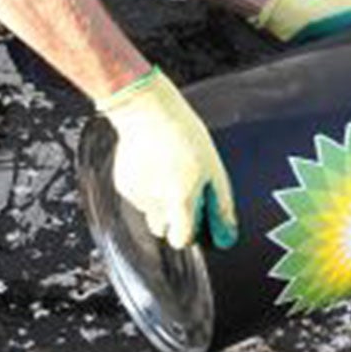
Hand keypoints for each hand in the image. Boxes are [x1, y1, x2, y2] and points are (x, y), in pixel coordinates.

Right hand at [96, 67, 236, 250]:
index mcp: (179, 199)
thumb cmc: (185, 136)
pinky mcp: (123, 185)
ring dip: (159, 202)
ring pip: (150, 213)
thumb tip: (226, 238)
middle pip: (163, 229)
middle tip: (181, 189)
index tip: (193, 221)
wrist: (146, 111)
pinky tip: (152, 164)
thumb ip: (220, 206)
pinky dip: (145, 188)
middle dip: (173, 218)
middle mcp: (155, 203)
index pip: (181, 240)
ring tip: (167, 171)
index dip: (189, 233)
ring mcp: (136, 195)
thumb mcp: (213, 170)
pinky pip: (138, 198)